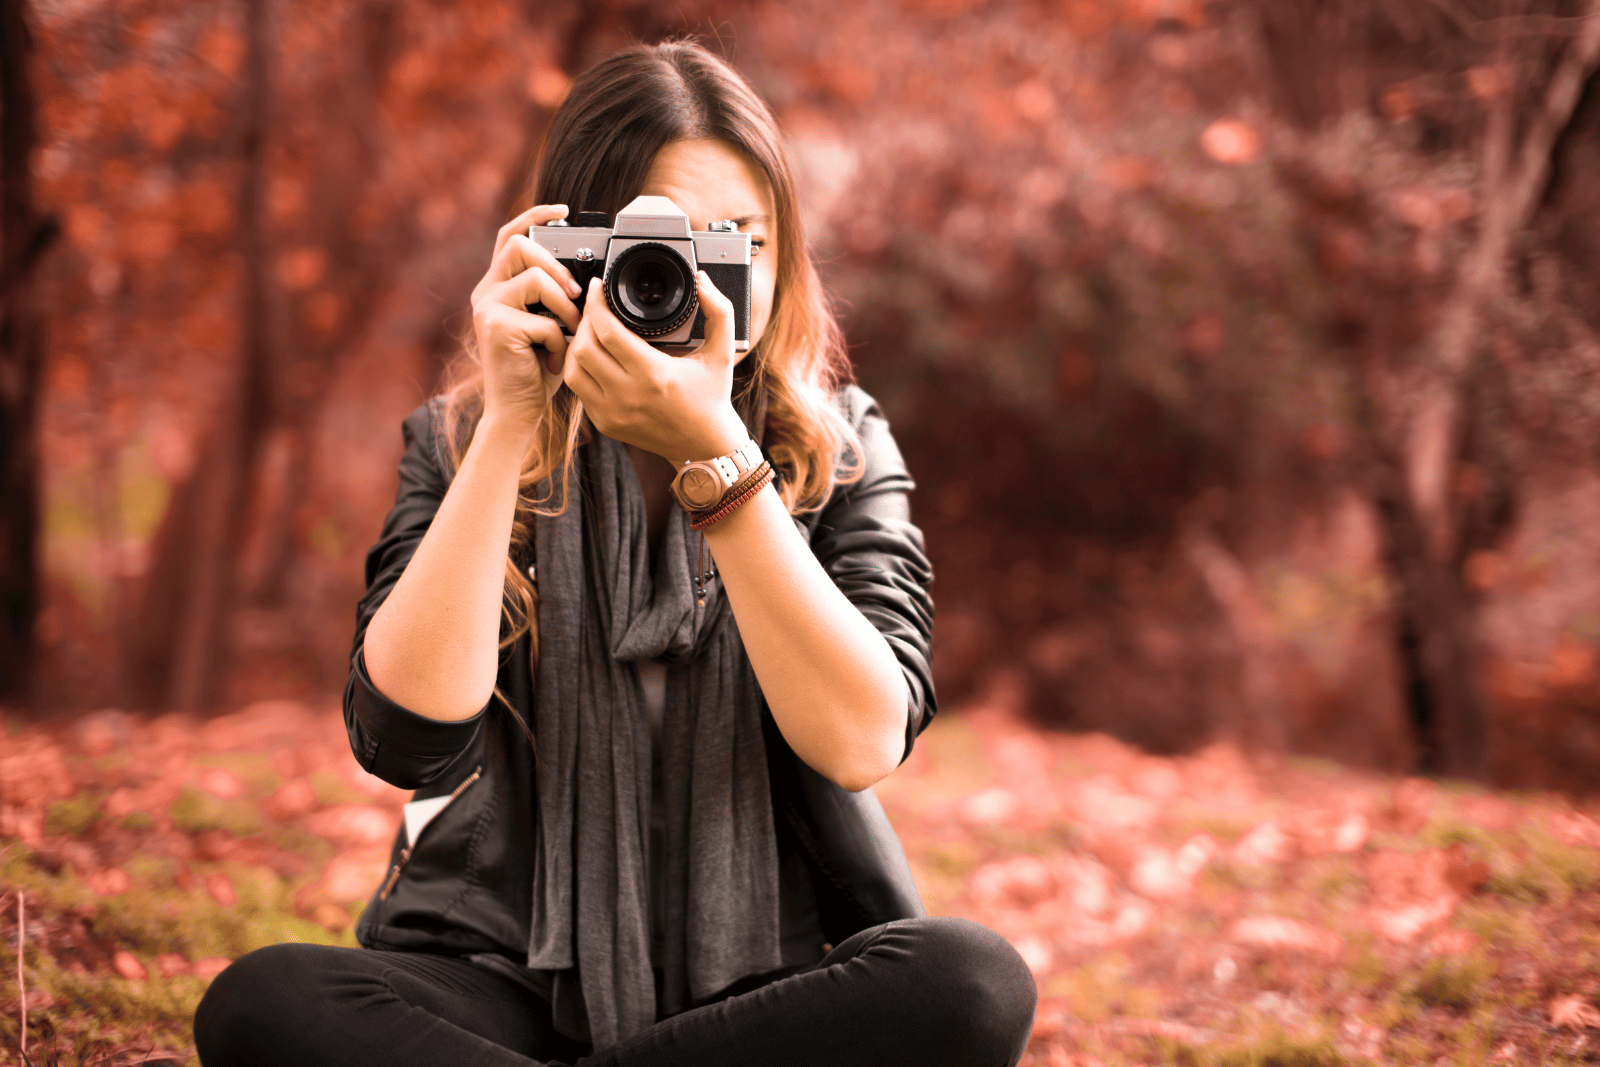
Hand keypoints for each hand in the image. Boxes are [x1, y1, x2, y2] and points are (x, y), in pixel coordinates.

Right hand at [469, 204, 584, 440]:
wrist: (517, 410)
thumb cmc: (536, 369)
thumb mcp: (548, 324)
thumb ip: (554, 297)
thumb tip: (583, 278)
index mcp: (498, 286)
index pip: (510, 234)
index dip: (535, 215)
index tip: (564, 210)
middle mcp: (486, 292)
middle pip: (519, 244)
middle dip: (555, 264)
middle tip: (574, 293)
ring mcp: (486, 308)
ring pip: (534, 279)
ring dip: (563, 307)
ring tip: (569, 332)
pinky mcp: (494, 327)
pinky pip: (541, 319)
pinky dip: (557, 340)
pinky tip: (551, 359)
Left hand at [562, 269, 749, 465]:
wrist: (705, 446)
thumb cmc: (713, 398)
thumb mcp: (723, 352)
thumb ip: (719, 311)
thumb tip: (703, 280)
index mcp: (654, 374)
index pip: (608, 331)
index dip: (597, 303)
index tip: (598, 287)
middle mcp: (629, 396)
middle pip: (584, 347)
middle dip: (585, 320)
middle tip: (595, 307)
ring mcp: (613, 413)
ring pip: (574, 369)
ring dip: (577, 344)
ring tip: (590, 331)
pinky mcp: (605, 424)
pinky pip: (579, 390)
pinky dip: (581, 369)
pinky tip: (593, 357)